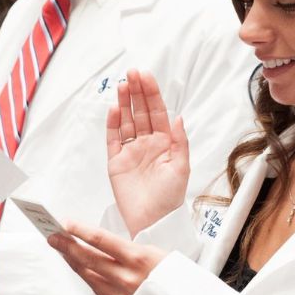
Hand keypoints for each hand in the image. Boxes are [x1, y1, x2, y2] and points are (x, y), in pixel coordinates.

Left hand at [48, 222, 166, 294]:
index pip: (102, 240)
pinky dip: (85, 277)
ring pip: (88, 275)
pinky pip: (96, 290)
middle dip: (67, 244)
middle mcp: (126, 278)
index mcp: (140, 259)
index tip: (66, 223)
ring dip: (72, 260)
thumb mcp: (162, 258)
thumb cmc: (178, 285)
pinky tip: (79, 269)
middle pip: (88, 257)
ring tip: (61, 249)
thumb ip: (134, 252)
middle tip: (53, 235)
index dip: (80, 230)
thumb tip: (110, 246)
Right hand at [106, 69, 189, 236]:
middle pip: (140, 112)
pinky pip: (113, 139)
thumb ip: (179, 142)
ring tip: (122, 85)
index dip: (152, 94)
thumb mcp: (181, 168)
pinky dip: (113, 124)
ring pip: (126, 121)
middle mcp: (147, 144)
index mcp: (165, 143)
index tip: (147, 77)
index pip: (157, 112)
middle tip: (132, 73)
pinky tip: (114, 109)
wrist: (152, 221)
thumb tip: (178, 117)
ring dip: (124, 103)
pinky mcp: (116, 162)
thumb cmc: (170, 198)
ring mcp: (131, 151)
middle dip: (137, 92)